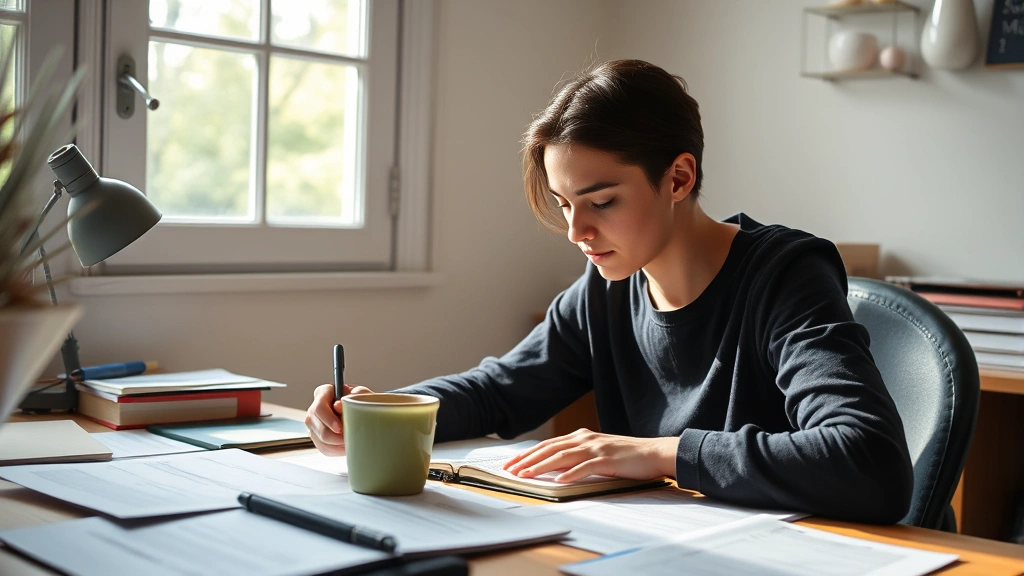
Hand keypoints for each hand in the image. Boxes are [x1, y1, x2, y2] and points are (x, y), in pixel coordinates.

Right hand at [305, 383, 372, 456]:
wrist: (361, 410)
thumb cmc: (360, 399)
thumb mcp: (361, 393)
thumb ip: (353, 395)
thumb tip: (338, 406)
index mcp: (323, 393)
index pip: (319, 408)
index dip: (328, 419)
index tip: (340, 428)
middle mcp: (314, 409)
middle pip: (319, 428)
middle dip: (335, 437)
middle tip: (349, 438)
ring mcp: (313, 425)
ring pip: (321, 441)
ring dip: (337, 444)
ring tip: (351, 441)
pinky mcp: (317, 438)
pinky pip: (324, 449)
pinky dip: (337, 450)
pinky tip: (347, 445)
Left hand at [502, 429, 677, 482]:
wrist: (654, 452)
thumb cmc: (626, 456)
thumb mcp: (597, 453)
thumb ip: (577, 456)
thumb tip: (554, 467)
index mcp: (581, 436)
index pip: (548, 445)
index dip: (528, 454)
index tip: (511, 463)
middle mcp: (585, 439)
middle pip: (550, 449)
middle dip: (527, 460)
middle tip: (509, 470)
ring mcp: (596, 448)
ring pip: (562, 456)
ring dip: (542, 466)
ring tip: (526, 474)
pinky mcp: (608, 460)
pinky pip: (586, 467)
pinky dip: (571, 474)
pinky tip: (559, 481)